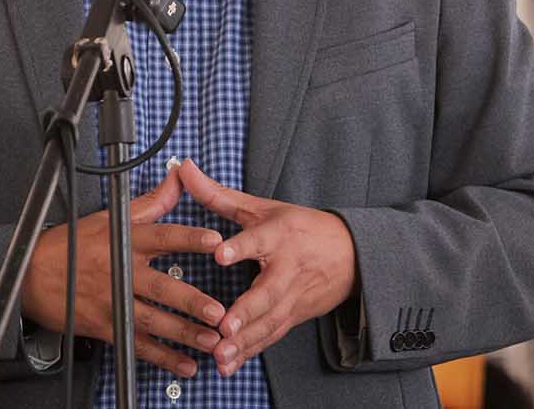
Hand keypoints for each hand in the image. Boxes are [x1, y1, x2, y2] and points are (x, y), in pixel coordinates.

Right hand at [21, 166, 225, 377]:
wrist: (30, 275)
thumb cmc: (71, 245)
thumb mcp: (109, 217)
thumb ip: (150, 202)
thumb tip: (177, 178)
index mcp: (124, 241)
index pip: (162, 236)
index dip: (188, 238)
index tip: (215, 241)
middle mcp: (120, 272)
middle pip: (160, 287)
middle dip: (190, 301)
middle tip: (217, 311)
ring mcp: (113, 302)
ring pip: (153, 320)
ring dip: (183, 333)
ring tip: (211, 340)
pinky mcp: (105, 326)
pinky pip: (138, 344)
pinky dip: (162, 357)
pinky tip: (185, 364)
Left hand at [176, 159, 357, 376]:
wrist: (351, 254)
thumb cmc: (301, 228)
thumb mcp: (262, 208)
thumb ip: (218, 194)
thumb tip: (183, 168)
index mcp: (279, 235)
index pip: (258, 240)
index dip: (240, 247)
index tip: (220, 255)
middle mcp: (287, 268)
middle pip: (267, 292)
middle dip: (245, 312)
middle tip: (224, 325)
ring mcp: (292, 296)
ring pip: (268, 321)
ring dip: (245, 340)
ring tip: (221, 353)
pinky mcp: (294, 316)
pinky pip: (270, 336)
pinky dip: (250, 351)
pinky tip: (229, 364)